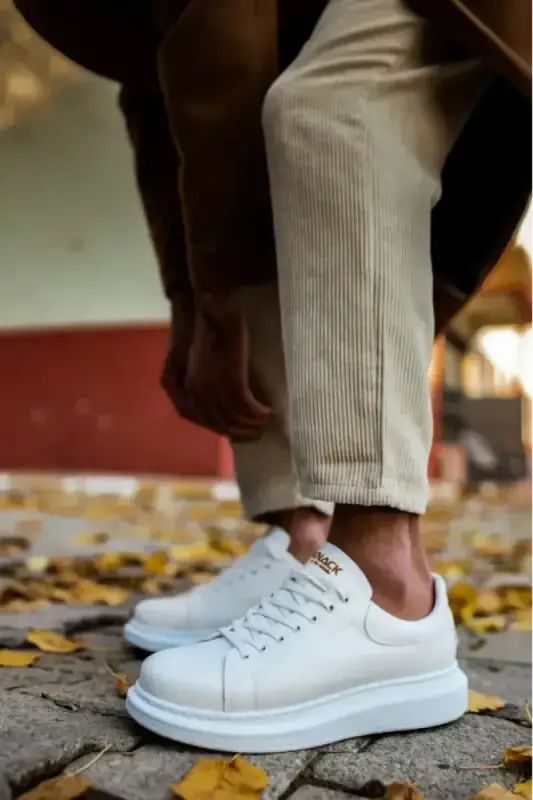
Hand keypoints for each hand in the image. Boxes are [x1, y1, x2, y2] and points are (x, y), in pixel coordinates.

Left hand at [162, 293, 270, 440]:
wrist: (213, 309)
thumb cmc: (208, 331)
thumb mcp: (202, 364)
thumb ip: (208, 384)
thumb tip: (224, 402)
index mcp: (186, 391)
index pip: (208, 422)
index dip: (227, 430)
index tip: (243, 433)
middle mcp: (197, 394)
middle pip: (223, 425)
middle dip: (243, 432)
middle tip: (260, 433)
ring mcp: (213, 389)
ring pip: (236, 419)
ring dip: (254, 424)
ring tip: (267, 422)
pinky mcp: (231, 381)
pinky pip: (247, 407)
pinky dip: (258, 412)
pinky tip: (268, 410)